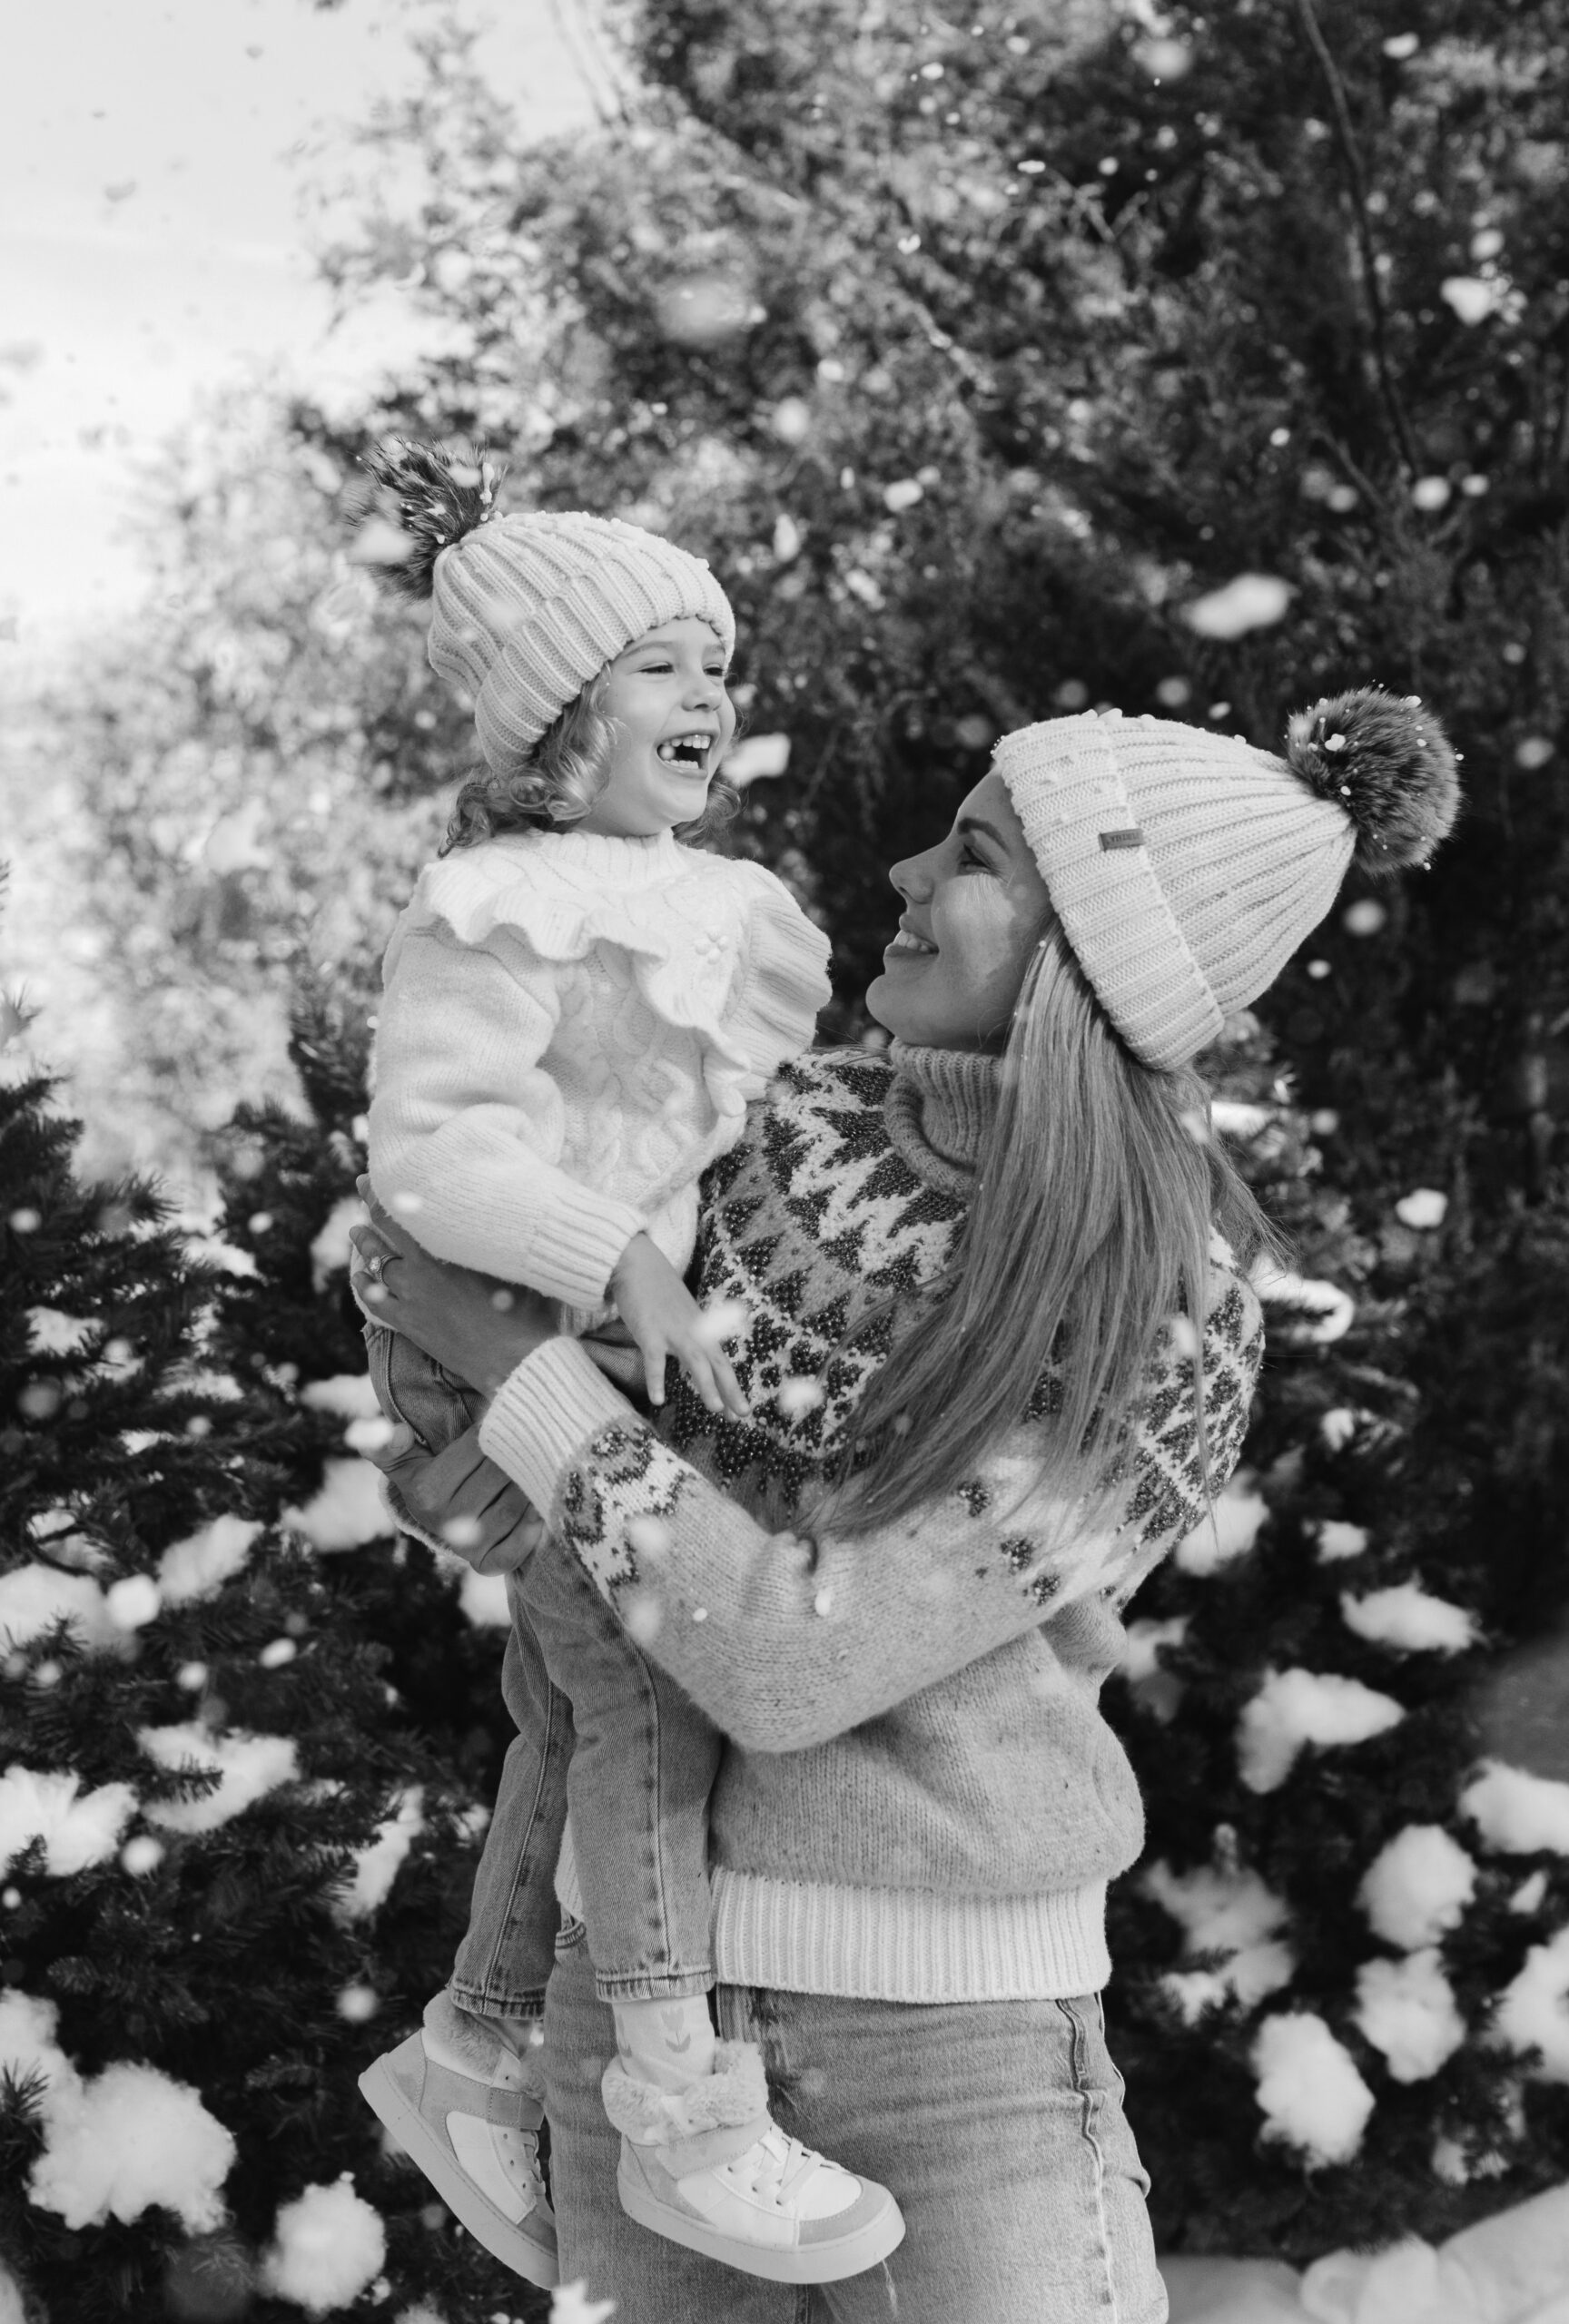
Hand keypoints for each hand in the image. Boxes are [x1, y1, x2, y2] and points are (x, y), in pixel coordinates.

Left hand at [348, 1177, 555, 1396]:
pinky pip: (377, 1304)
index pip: (403, 1214)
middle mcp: (421, 1273)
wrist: (514, 1361)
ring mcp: (412, 1301)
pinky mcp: (411, 1327)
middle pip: (384, 1236)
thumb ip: (502, 1239)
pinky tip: (361, 1279)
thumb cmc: (526, 1310)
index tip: (370, 1177)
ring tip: (356, 1231)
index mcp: (445, 1252)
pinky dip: (366, 1288)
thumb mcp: (516, 1264)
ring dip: (366, 1247)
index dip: (381, 1193)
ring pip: (378, 1267)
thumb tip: (511, 1210)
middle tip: (360, 1189)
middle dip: (369, 1211)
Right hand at [369, 1419, 544, 1575]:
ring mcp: (467, 1546)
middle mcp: (446, 1520)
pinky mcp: (487, 1564)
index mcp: (427, 1489)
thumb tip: (397, 1432)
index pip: (479, 1444)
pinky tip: (538, 1509)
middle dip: (519, 1452)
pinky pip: (517, 1547)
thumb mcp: (403, 1460)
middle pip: (500, 1474)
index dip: (496, 1426)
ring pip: (514, 1505)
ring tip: (539, 1466)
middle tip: (532, 1439)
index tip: (503, 1418)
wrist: (438, 1522)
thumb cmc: (427, 1478)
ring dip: (533, 1483)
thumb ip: (387, 1444)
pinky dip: (532, 1529)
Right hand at [609, 1232, 747, 1418]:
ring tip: (715, 1409)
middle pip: (717, 1363)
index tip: (741, 1410)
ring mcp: (672, 1331)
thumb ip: (690, 1334)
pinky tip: (658, 1400)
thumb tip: (697, 1355)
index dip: (733, 1387)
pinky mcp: (650, 1331)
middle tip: (742, 1415)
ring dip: (707, 1385)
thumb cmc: (657, 1290)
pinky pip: (654, 1360)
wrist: (638, 1264)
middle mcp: (693, 1331)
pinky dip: (657, 1380)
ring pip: (695, 1361)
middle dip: (731, 1390)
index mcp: (701, 1329)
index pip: (721, 1362)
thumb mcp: (682, 1313)